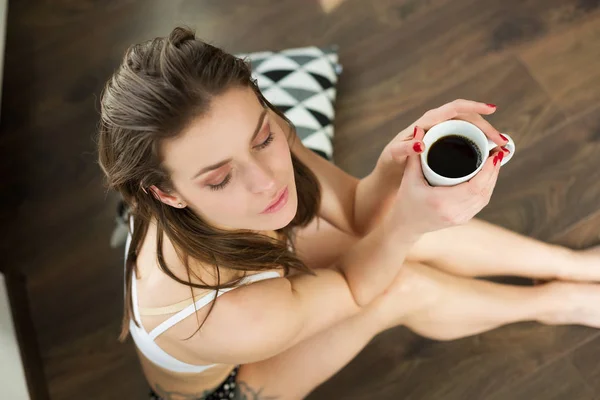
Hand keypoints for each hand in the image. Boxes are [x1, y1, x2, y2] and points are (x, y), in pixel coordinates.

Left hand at [378, 99, 507, 173]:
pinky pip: (466, 139)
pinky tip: (490, 153)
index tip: (492, 109)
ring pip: (470, 129)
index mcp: (427, 122)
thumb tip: (420, 143)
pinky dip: (479, 144)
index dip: (473, 106)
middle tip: (502, 142)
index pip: (454, 108)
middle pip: (468, 119)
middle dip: (487, 128)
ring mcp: (443, 133)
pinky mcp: (446, 143)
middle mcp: (437, 124)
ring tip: (501, 148)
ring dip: (486, 136)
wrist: (390, 171)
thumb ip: (405, 149)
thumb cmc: (391, 161)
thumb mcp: (395, 155)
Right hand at [388, 132, 503, 235]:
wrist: (405, 226)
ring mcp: (460, 218)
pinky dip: (487, 187)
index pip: (475, 187)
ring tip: (496, 160)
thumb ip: (415, 155)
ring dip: (493, 178)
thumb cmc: (405, 201)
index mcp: (442, 202)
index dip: (488, 170)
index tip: (494, 154)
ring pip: (485, 197)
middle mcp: (454, 213)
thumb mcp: (408, 178)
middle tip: (498, 151)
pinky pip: (481, 202)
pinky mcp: (463, 219)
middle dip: (494, 170)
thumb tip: (419, 130)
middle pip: (484, 191)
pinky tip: (489, 175)